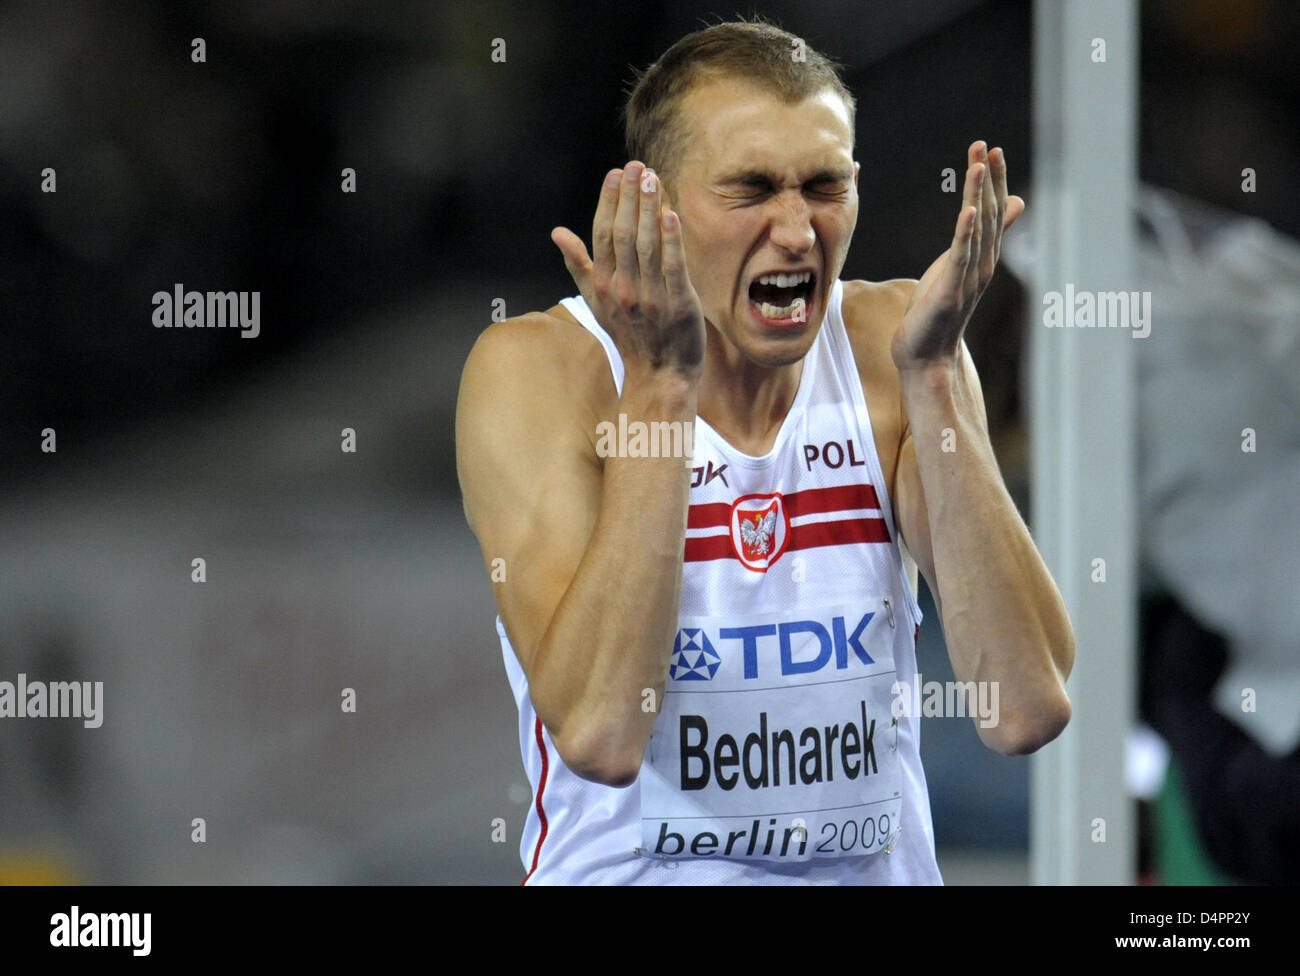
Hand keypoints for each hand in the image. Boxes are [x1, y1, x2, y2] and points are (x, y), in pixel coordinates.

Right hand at [552, 161, 705, 377]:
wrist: (659, 375)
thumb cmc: (630, 334)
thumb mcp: (596, 301)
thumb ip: (578, 265)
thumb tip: (557, 232)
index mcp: (603, 285)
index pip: (603, 235)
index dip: (609, 202)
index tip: (615, 173)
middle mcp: (623, 289)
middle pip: (625, 235)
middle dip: (630, 198)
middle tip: (637, 166)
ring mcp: (651, 297)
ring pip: (648, 246)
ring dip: (650, 209)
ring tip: (653, 178)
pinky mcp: (679, 305)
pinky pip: (674, 268)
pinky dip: (671, 241)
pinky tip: (671, 214)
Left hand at [892, 141, 1024, 370]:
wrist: (927, 354)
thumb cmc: (940, 308)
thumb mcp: (962, 264)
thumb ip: (985, 236)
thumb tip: (1013, 202)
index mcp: (984, 257)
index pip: (993, 211)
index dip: (993, 180)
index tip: (990, 149)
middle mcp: (982, 265)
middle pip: (988, 215)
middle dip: (987, 179)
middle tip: (986, 146)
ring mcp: (968, 279)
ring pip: (976, 230)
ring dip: (976, 196)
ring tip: (976, 165)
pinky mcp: (949, 292)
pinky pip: (959, 257)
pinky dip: (964, 233)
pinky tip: (966, 210)